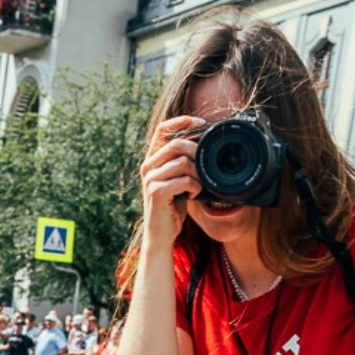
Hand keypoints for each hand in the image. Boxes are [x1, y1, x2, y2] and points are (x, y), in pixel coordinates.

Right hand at [140, 115, 203, 238]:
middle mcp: (148, 166)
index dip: (182, 121)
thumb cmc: (173, 206)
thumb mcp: (178, 179)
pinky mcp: (156, 192)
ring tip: (199, 185)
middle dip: (196, 152)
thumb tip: (205, 144)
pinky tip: (193, 194)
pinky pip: (183, 180)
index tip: (202, 123)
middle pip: (176, 144)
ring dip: (197, 173)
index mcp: (152, 159)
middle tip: (206, 166)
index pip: (162, 129)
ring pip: (182, 162)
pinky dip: (194, 187)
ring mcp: (150, 179)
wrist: (161, 233)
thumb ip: (184, 162)